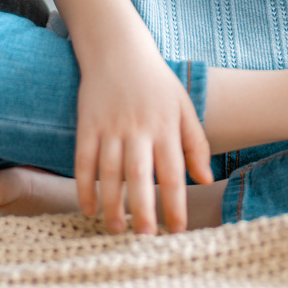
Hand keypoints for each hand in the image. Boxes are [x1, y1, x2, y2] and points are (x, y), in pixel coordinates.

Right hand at [73, 39, 213, 235]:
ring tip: (117, 229)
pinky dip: (84, 185)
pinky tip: (89, 208)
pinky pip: (83, 159)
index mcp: (165, 126)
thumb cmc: (156, 82)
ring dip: (112, 203)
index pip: (172, 172)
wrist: (118, 49)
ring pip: (109, 171)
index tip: (178, 229)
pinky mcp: (87, 123)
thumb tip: (204, 179)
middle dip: (143, 209)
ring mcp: (109, 126)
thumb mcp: (183, 106)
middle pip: (139, 175)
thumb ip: (196, 143)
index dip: (175, 203)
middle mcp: (137, 128)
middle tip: (146, 238)